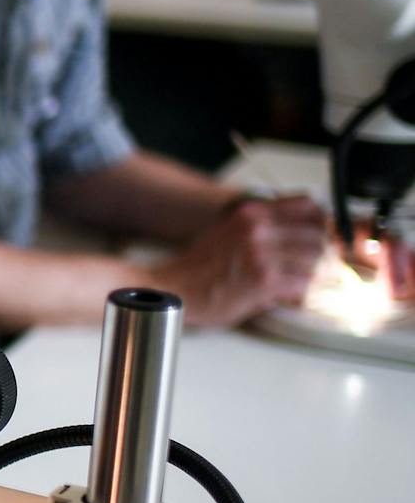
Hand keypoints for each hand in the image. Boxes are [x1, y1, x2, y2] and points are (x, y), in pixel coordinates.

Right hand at [150, 194, 327, 326]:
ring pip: (318, 259)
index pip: (308, 206)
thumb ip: (264, 230)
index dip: (325, 223)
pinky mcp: (263, 279)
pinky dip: (309, 292)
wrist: (172, 288)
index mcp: (252, 213)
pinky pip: (305, 282)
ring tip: (321, 285)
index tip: (327, 237)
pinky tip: (301, 296)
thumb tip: (301, 240)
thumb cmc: (199, 268)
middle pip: (318, 234)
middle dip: (330, 254)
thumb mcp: (231, 232)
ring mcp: (261, 252)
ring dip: (325, 275)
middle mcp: (258, 227)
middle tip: (330, 268)